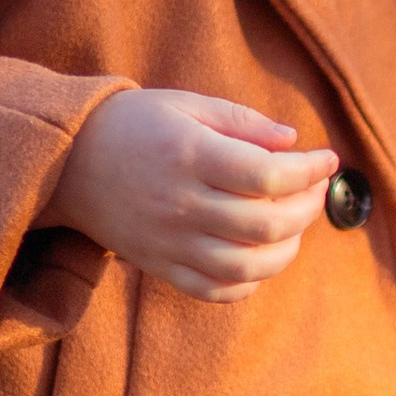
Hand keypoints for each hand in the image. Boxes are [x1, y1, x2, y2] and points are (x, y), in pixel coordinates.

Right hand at [42, 88, 337, 303]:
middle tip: (315, 189)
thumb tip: (293, 142)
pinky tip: (260, 257)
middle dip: (307, 208)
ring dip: (286, 250)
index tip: (328, 159)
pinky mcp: (158, 265)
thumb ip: (243, 122)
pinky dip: (247, 283)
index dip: (309, 170)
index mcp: (190, 156)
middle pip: (264, 224)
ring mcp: (169, 241)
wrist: (67, 161)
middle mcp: (180, 203)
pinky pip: (213, 290)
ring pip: (245, 265)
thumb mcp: (187, 105)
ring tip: (294, 226)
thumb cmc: (134, 125)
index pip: (268, 175)